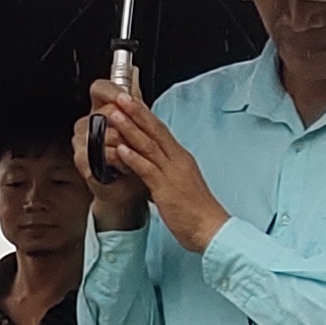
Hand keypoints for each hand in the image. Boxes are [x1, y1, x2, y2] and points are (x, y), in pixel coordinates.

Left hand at [84, 79, 228, 254]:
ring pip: (148, 145)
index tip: (130, 100)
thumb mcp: (177, 185)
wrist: (211, 229)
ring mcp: (172, 173)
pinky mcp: (167, 189)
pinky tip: (120, 149)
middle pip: (155, 130)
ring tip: (114, 114)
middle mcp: (177, 160)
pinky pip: (148, 170)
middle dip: (136, 111)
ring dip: (130, 128)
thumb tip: (145, 168)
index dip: (144, 114)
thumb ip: (161, 173)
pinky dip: (133, 158)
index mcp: (180, 158)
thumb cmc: (195, 212)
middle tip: (120, 95)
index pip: (160, 130)